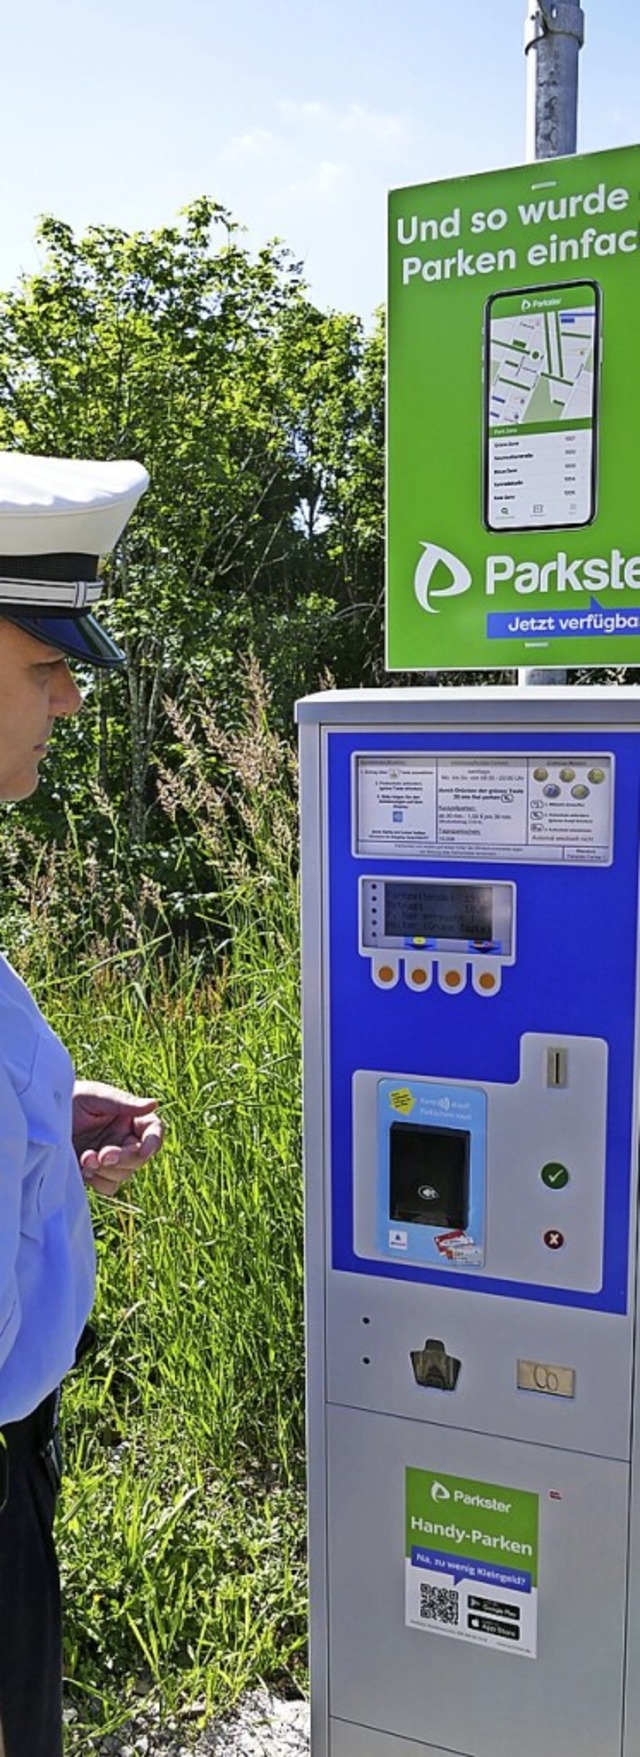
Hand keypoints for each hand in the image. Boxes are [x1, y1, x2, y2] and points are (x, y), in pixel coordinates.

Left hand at [72, 1080, 163, 1197]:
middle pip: (139, 1158)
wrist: (44, 1116)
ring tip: (85, 1158)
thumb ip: (124, 1103)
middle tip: (102, 1155)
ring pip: (124, 1174)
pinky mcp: (97, 1173)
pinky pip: (109, 1187)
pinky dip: (98, 1181)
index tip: (144, 1151)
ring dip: (106, 1170)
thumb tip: (154, 1103)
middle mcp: (125, 1140)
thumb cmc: (73, 1098)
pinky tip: (83, 1170)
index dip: (153, 1143)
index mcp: (132, 1119)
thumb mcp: (98, 1097)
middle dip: (121, 1159)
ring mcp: (112, 1159)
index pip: (154, 1132)